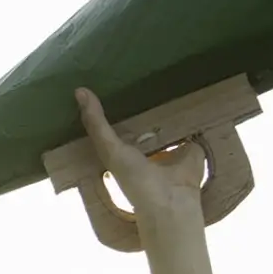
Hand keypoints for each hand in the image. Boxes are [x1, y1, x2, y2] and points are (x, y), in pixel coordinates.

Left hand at [76, 87, 207, 218]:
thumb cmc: (136, 178)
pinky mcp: (193, 147)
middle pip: (145, 121)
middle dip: (142, 102)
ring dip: (167, 106)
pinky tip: (190, 92)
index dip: (118, 106)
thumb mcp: (110, 149)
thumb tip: (79, 91)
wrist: (171, 199)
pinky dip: (192, 114)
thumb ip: (96, 123)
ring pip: (168, 122)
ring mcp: (173, 148)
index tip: (113, 82)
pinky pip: (191, 126)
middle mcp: (149, 149)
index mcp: (128, 152)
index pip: (122, 124)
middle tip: (140, 75)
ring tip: (163, 80)